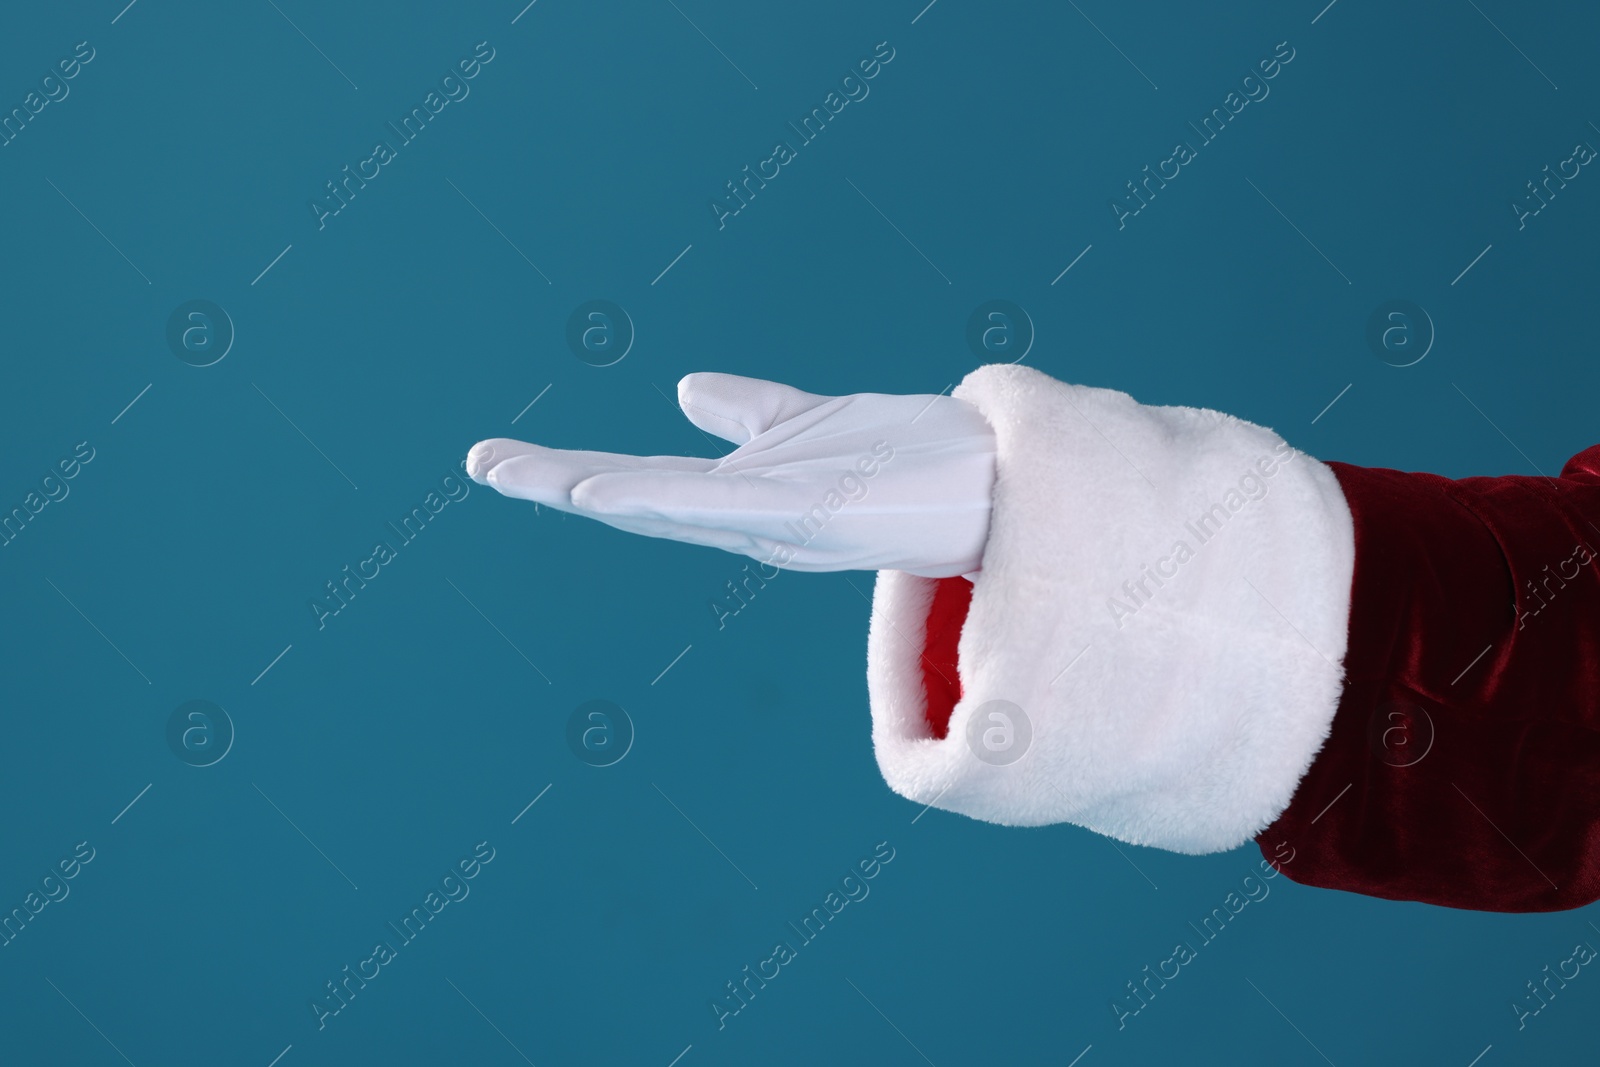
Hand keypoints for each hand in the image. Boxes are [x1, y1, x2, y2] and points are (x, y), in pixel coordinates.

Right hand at [465, 372, 997, 577]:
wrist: (995, 478)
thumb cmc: (901, 456)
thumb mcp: (806, 425)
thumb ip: (748, 413)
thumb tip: (687, 391)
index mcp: (742, 493)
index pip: (642, 479)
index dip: (570, 470)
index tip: (498, 459)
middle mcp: (749, 515)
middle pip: (638, 495)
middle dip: (556, 481)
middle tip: (480, 463)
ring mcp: (776, 518)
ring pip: (664, 505)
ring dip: (589, 489)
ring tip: (516, 473)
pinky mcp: (811, 513)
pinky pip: (723, 508)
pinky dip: (658, 502)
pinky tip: (602, 491)